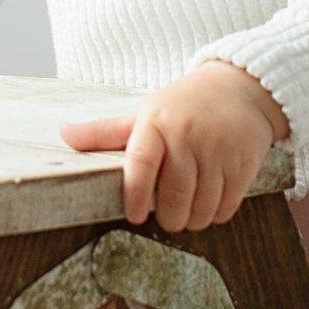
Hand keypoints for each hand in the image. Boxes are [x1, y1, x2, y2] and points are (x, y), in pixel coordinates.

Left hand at [60, 61, 288, 232]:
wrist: (241, 88)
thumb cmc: (184, 105)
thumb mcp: (144, 113)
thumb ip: (105, 132)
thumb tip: (64, 134)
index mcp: (157, 124)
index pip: (141, 165)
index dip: (135, 195)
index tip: (135, 216)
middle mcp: (188, 136)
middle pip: (174, 198)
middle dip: (169, 217)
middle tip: (166, 216)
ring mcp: (219, 151)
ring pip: (202, 208)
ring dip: (192, 220)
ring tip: (187, 212)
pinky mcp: (244, 163)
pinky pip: (226, 207)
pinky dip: (215, 215)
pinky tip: (209, 204)